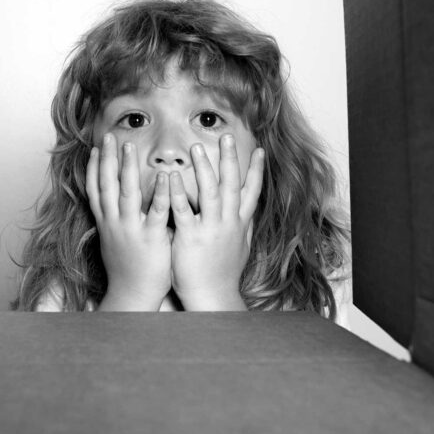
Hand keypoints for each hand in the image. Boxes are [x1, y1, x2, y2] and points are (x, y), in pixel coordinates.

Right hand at [87, 132, 172, 310]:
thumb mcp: (116, 241)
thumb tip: (118, 205)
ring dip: (126, 168)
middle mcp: (114, 223)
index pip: (96, 190)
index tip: (95, 148)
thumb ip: (118, 221)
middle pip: (107, 185)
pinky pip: (155, 212)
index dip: (94, 168)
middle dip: (108, 159)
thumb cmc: (128, 269)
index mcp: (107, 223)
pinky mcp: (150, 238)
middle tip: (110, 136)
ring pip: (126, 193)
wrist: (132, 296)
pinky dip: (159, 193)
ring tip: (129, 146)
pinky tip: (165, 176)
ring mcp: (130, 229)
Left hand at [169, 134, 264, 310]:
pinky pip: (184, 210)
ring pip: (210, 192)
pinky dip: (179, 192)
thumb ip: (243, 228)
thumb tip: (248, 213)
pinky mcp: (191, 237)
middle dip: (230, 159)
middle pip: (231, 185)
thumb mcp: (240, 249)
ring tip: (196, 147)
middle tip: (226, 136)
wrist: (211, 296)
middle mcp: (228, 222)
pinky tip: (173, 176)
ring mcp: (211, 229)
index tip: (260, 151)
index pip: (251, 192)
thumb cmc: (222, 274)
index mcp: (238, 224)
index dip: (256, 171)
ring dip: (204, 168)